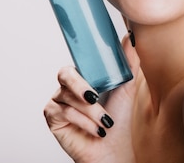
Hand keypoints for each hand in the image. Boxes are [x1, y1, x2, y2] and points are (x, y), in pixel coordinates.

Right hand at [44, 35, 139, 162]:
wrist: (112, 146)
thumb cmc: (118, 116)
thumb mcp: (126, 86)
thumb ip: (129, 62)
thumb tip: (132, 36)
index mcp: (84, 75)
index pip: (77, 61)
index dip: (82, 62)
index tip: (94, 63)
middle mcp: (67, 86)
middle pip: (65, 74)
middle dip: (81, 87)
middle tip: (96, 97)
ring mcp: (57, 100)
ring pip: (69, 98)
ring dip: (91, 112)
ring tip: (105, 122)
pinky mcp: (52, 116)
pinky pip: (64, 112)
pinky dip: (83, 122)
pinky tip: (96, 130)